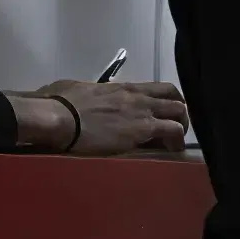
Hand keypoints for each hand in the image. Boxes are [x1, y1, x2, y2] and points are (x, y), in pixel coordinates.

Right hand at [15, 78, 188, 154]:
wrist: (58, 117)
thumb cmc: (57, 103)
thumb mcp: (74, 90)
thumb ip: (86, 93)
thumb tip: (79, 96)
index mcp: (121, 87)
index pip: (157, 88)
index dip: (166, 100)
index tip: (161, 112)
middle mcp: (137, 96)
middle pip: (174, 97)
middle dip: (179, 112)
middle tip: (174, 127)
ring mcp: (142, 111)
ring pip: (180, 112)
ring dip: (181, 126)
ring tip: (175, 141)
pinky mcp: (143, 129)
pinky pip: (173, 132)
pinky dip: (177, 141)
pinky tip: (173, 151)